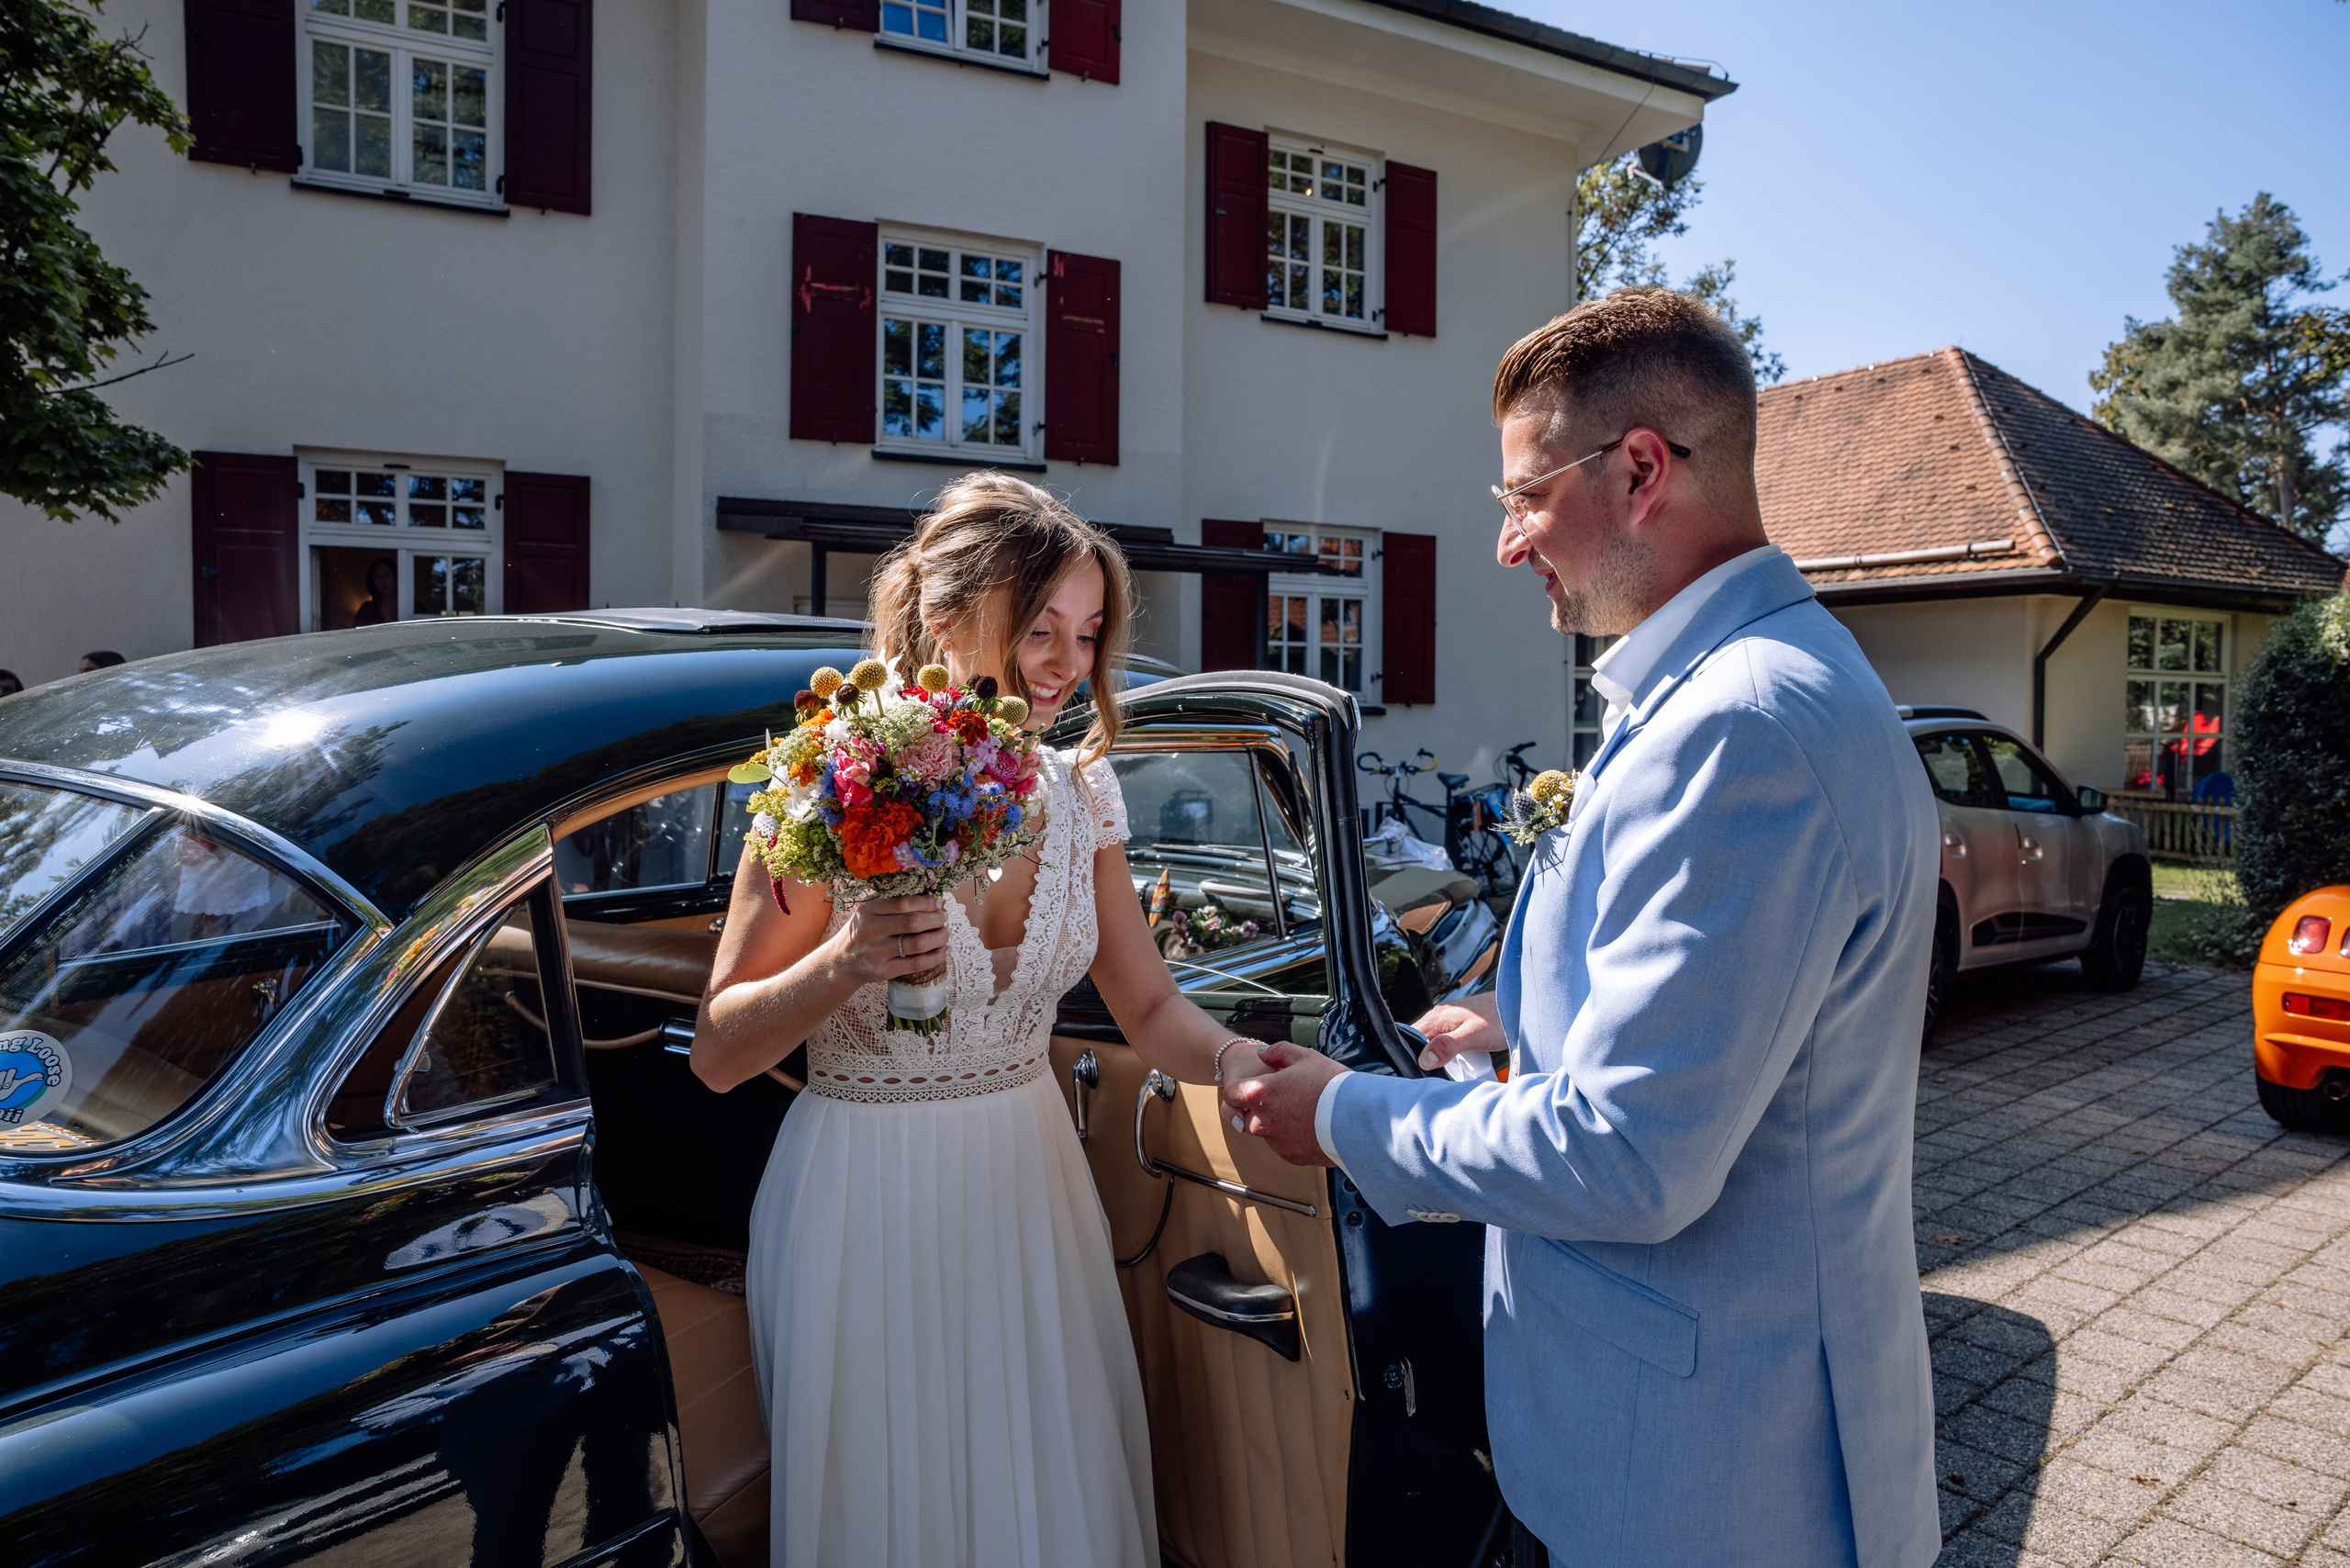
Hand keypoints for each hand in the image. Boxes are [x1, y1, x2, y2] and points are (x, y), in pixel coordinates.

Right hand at [828, 895, 949, 985]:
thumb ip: (893, 905)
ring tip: (945, 933)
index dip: (926, 903)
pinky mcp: (882, 971)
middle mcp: (869, 930)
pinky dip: (935, 957)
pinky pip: (916, 964)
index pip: (902, 903)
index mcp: (867, 910)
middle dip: (936, 919)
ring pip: (918, 944)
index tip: (937, 903)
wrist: (840, 962)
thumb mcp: (869, 913)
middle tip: (943, 919)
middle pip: (913, 923)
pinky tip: (944, 950)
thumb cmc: (862, 932)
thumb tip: (932, 901)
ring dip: (939, 938)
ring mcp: (875, 952)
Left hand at [1222, 1040, 1345, 1166]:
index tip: (1251, 1087)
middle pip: (1247, 1116)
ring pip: (1268, 1132)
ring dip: (1277, 1123)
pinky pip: (1285, 1145)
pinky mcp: (1292, 1156)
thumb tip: (1262, 1054)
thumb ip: (1278, 1052)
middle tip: (1284, 1098)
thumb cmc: (1330, 1085)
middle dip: (1259, 1108)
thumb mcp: (1305, 1056)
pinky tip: (1312, 1126)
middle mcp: (1262, 1122)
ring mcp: (1276, 1142)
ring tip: (1304, 1111)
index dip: (1238, 1089)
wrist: (1356, 1119)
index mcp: (1259, 1094)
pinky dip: (1293, 1137)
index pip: (1231, 1094)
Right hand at [1412, 999, 1504, 1071]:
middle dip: (1424, 1060)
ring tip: (1447, 1071)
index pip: (1411, 1038)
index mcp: (1438, 1017)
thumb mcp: (1474, 1036)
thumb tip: (1424, 1060)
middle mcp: (1439, 1017)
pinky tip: (1458, 1063)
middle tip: (1434, 1077)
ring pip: (1433, 1044)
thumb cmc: (1501, 1018)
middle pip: (1420, 1042)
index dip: (1412, 1056)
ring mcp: (1449, 1022)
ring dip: (1438, 1058)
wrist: (1520, 1007)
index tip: (1419, 1073)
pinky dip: (1448, 1055)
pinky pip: (1445, 1043)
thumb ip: (1448, 1046)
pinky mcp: (1459, 1027)